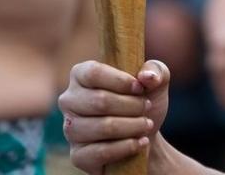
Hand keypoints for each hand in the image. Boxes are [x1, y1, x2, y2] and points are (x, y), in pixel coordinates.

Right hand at [59, 60, 169, 174]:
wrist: (144, 134)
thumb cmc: (143, 101)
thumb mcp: (155, 80)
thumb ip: (155, 70)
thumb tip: (147, 77)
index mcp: (81, 75)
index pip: (93, 73)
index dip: (120, 81)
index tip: (140, 88)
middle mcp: (69, 100)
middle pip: (100, 101)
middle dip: (132, 105)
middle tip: (147, 108)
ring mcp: (70, 129)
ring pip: (103, 127)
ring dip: (132, 126)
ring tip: (146, 125)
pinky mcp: (78, 155)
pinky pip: (101, 152)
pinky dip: (126, 147)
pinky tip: (140, 142)